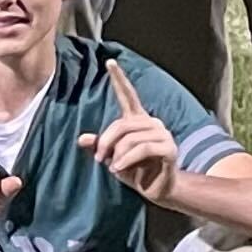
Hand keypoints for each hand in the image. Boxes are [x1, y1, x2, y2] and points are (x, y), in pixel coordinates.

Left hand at [76, 60, 179, 202]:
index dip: (119, 79)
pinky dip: (126, 160)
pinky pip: (142, 149)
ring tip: (113, 168)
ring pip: (130, 138)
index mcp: (137, 120)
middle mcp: (151, 122)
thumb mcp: (112, 157)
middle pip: (121, 125)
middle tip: (98, 159)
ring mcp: (162, 134)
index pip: (128, 95)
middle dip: (105, 142)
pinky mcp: (169, 148)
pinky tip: (119, 170)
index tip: (109, 62)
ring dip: (116, 155)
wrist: (156, 189)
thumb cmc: (135, 170)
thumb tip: (81, 139)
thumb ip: (99, 146)